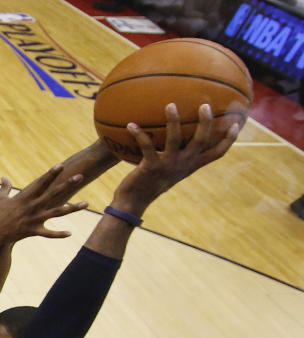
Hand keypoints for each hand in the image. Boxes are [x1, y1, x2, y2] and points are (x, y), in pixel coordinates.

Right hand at [0, 165, 88, 243]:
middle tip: (80, 176)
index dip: (51, 173)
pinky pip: (49, 234)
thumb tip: (4, 177)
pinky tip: (70, 233)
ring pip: (57, 213)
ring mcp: (34, 219)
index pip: (41, 182)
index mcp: (24, 197)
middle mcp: (32, 206)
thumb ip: (4, 187)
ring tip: (86, 203)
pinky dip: (58, 234)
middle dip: (67, 184)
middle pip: (53, 193)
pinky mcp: (33, 231)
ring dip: (73, 208)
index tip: (61, 165)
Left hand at [113, 103, 240, 213]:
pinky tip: (131, 124)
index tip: (237, 123)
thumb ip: (178, 154)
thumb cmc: (152, 181)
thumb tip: (179, 133)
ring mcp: (168, 165)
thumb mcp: (171, 168)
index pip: (217, 153)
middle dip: (206, 123)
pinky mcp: (150, 166)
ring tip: (170, 105)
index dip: (229, 140)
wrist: (135, 200)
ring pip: (175, 139)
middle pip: (201, 141)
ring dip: (173, 121)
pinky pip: (146, 146)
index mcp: (191, 165)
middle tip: (205, 105)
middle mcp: (183, 164)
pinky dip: (139, 134)